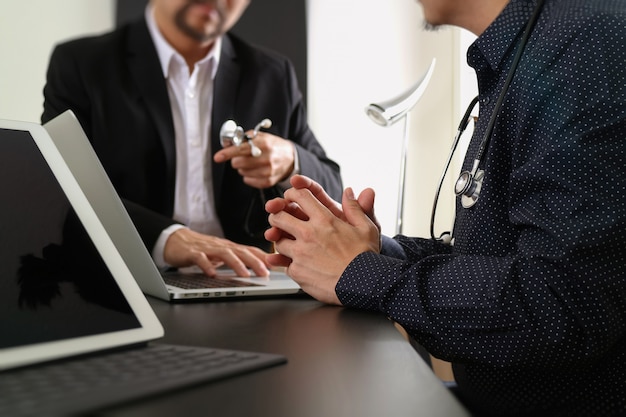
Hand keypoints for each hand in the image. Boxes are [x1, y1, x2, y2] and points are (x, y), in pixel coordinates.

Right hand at [163, 228, 269, 276]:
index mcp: (229, 247)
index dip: (263, 257)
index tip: (275, 266)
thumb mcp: (221, 254)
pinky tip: (213, 275)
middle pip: (241, 251)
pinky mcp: (192, 253)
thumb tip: (257, 268)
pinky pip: (201, 259)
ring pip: (224, 253)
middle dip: (254, 261)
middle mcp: (221, 246)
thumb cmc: (201, 249)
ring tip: (245, 274)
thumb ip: (236, 260)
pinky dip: (207, 266)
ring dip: (236, 263)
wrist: (175, 240)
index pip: (249, 250)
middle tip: (265, 273)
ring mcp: (207, 249)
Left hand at [213, 131, 295, 188]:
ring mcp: (268, 171)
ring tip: (253, 163)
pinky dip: (248, 176)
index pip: (241, 149)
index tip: (217, 157)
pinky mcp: (268, 181)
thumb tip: (228, 144)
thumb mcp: (261, 136)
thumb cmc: (273, 146)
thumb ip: (245, 138)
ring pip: (242, 172)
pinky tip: (256, 170)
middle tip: (243, 157)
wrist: (290, 158)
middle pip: (238, 163)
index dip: (227, 153)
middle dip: (236, 160)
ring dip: (243, 168)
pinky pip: (248, 180)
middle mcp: (266, 158)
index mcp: (264, 144)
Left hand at [265, 178, 380, 304]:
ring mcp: (300, 253)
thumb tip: (349, 192)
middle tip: (281, 219)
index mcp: (324, 220)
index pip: (299, 196)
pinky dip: (289, 263)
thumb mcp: (366, 227)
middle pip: (278, 217)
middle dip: (277, 216)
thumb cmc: (366, 258)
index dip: (292, 193)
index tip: (291, 197)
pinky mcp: (297, 271)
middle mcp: (309, 234)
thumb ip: (354, 208)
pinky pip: (284, 263)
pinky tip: (298, 263)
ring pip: (277, 241)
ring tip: (291, 244)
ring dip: (282, 240)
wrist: (363, 286)